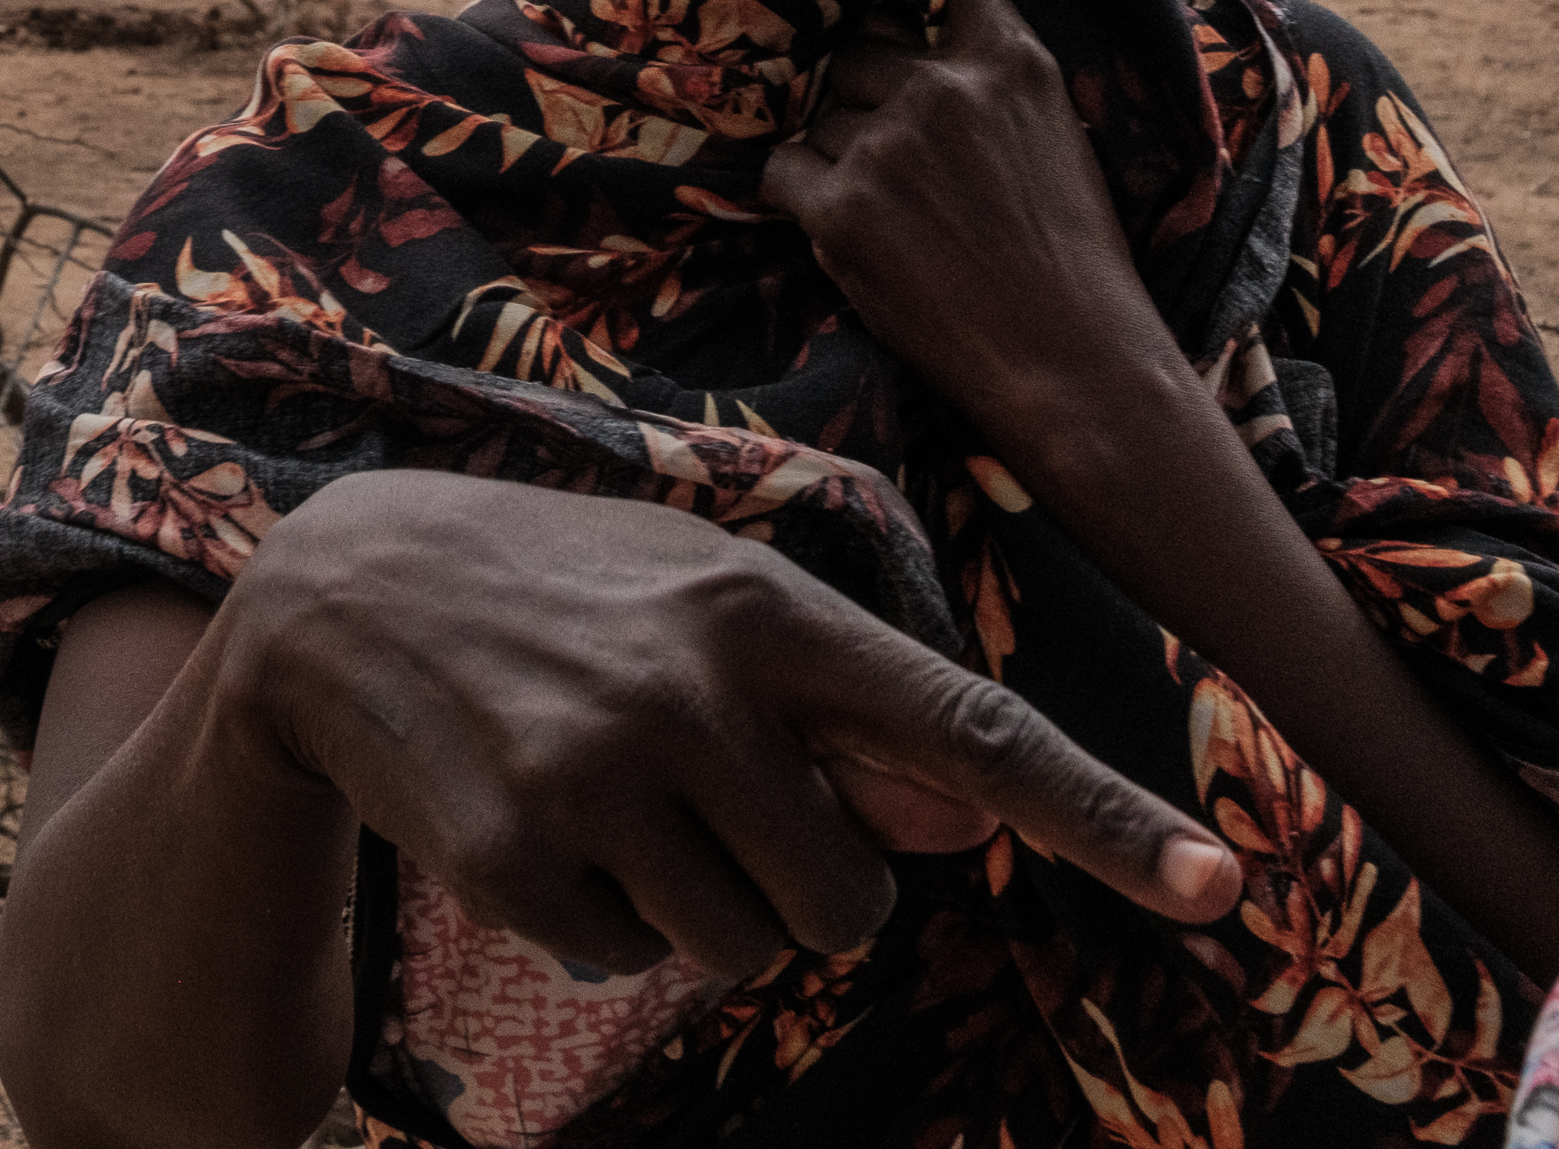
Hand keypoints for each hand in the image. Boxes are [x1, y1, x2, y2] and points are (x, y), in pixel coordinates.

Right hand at [208, 469, 1236, 986]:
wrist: (343, 595)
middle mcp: (697, 687)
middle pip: (849, 903)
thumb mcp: (709, 608)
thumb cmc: (569, 596)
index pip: (971, 730)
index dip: (1101, 813)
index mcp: (770, 609)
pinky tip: (533, 820)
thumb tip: (963, 824)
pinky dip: (591, 923)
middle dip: (793, 884)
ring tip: (606, 795)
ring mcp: (600, 775)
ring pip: (739, 948)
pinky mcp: (514, 858)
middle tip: (700, 799)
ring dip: (690, 907)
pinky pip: (621, 964)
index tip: (1215, 883)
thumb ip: (838, 714)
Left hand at [759, 0, 1189, 477]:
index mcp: (1010, 60)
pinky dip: (802, 198)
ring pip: (822, 118)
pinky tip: (849, 231)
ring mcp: (887, 146)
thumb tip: (920, 35)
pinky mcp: (841, 209)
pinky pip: (783, 171)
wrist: (1071, 361)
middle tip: (902, 163)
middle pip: (859, 52)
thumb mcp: (1057, 134)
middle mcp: (943, 88)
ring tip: (897, 217)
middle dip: (868, 99)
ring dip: (841, 156)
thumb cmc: (1074, 258)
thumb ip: (993, 77)